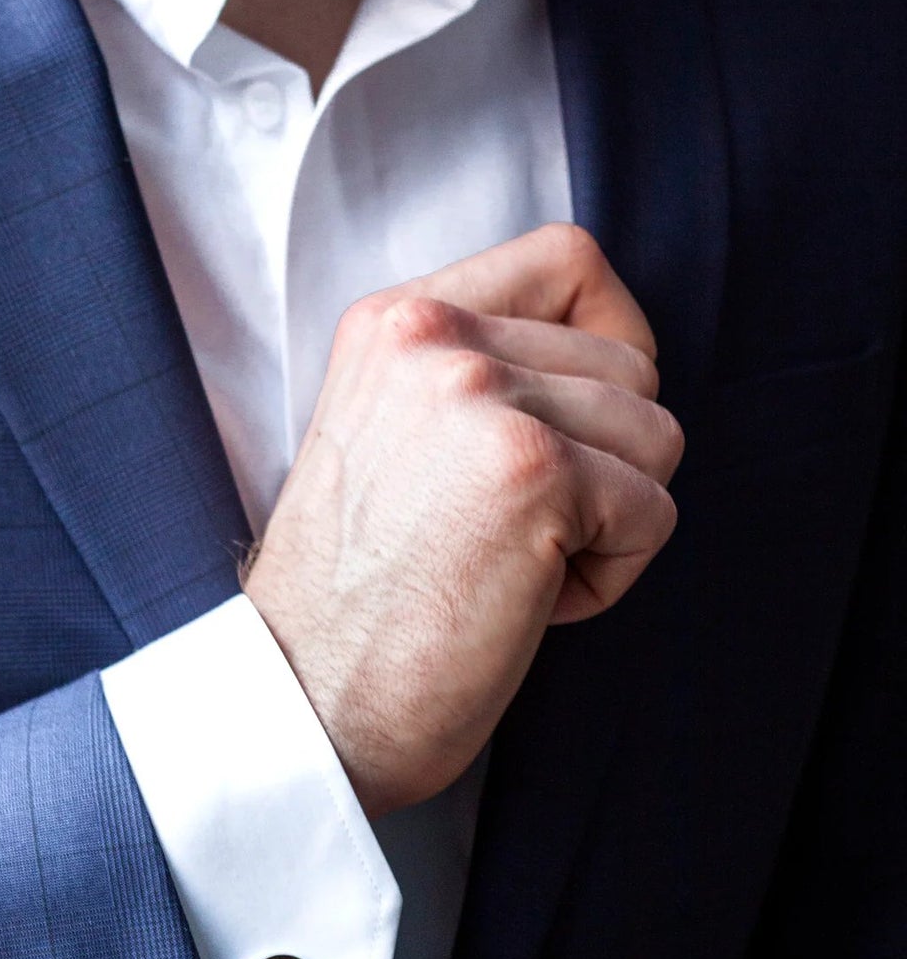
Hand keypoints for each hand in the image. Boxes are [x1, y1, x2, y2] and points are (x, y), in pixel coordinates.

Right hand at [242, 224, 683, 819]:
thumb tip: (615, 361)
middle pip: (629, 364)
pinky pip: (653, 512)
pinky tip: (525, 602)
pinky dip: (610, 576)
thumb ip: (474, 374)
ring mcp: (482, 398)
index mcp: (394, 319)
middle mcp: (432, 337)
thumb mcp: (390, 431)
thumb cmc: (356, 597)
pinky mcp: (535, 473)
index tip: (586, 420)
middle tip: (511, 533)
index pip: (567, 258)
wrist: (304, 699)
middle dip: (604, 461)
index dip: (613, 336)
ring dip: (609, 521)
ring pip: (654, 436)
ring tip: (513, 566)